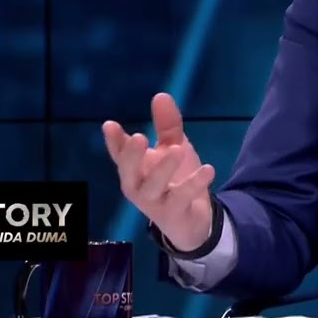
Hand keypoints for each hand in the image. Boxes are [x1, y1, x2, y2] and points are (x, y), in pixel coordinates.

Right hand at [103, 93, 216, 250]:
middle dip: (131, 156)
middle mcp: (138, 186)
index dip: (114, 141)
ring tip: (177, 150)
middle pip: (128, 172)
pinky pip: (182, 198)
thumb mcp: (173, 147)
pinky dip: (194, 184)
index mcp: (134, 169)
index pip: (119, 154)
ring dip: (164, 169)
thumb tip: (161, 95)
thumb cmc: (175, 180)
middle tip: (138, 137)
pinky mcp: (175, 214)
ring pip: (153, 187)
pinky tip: (208, 169)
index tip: (110, 125)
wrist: (191, 221)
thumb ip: (167, 125)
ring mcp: (155, 203)